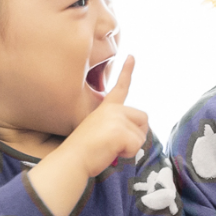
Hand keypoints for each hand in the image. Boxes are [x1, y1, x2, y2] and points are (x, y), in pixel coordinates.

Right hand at [63, 55, 148, 177]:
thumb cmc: (84, 151)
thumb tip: (134, 135)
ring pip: (141, 135)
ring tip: (110, 148)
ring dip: (131, 146)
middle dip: (136, 134)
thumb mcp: (100, 131)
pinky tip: (111, 152)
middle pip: (143, 119)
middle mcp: (113, 109)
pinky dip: (128, 153)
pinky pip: (137, 145)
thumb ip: (116, 126)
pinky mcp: (120, 130)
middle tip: (116, 144)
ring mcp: (117, 118)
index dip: (127, 71)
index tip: (131, 56)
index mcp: (107, 107)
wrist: (72, 160)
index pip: (120, 87)